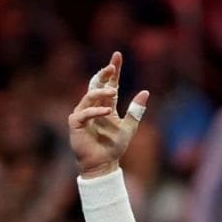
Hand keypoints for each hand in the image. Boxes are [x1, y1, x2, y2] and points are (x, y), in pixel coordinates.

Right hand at [67, 51, 149, 178]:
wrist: (103, 164)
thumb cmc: (114, 148)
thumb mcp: (129, 127)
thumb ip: (136, 110)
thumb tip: (146, 91)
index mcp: (106, 106)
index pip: (109, 84)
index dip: (113, 71)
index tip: (117, 56)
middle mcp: (93, 107)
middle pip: (96, 84)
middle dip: (103, 74)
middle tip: (112, 67)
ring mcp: (83, 114)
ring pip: (90, 96)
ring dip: (101, 93)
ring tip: (113, 92)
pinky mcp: (76, 123)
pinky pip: (85, 113)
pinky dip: (96, 111)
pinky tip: (107, 111)